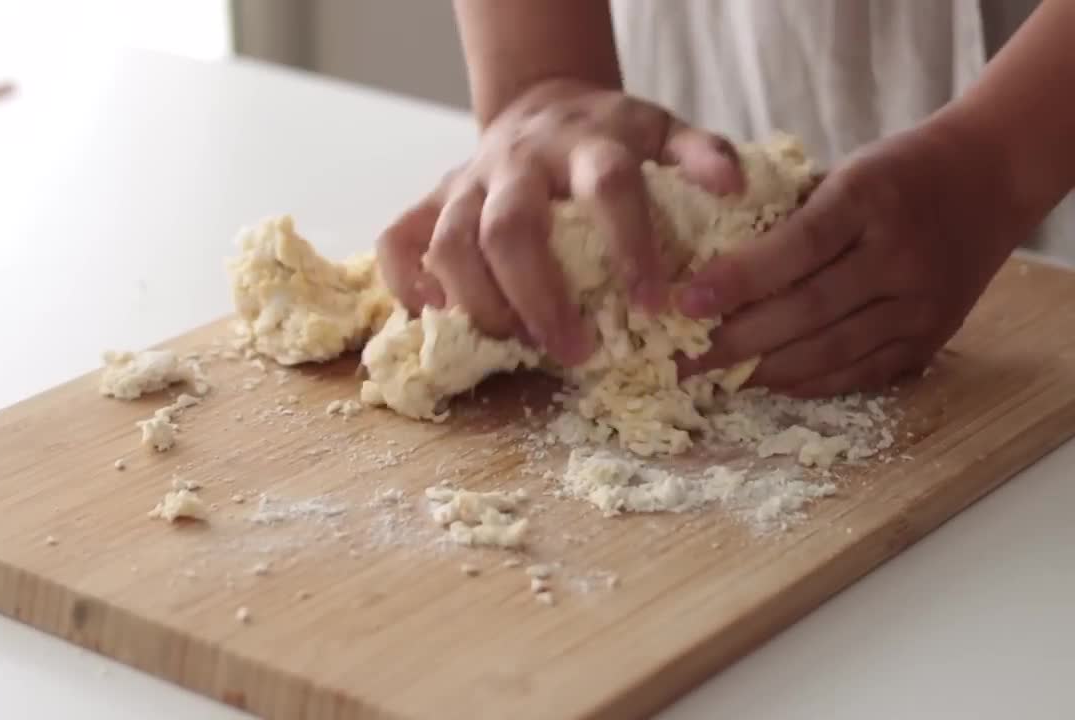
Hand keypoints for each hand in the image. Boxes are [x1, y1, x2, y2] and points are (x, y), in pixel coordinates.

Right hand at [376, 78, 743, 366]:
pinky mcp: (433, 200)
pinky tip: (434, 318)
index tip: (651, 306)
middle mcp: (518, 160)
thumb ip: (699, 154)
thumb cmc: (608, 137)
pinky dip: (407, 284)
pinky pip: (398, 239)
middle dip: (540, 298)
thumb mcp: (662, 131)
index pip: (607, 187)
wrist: (542, 103)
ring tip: (517, 347)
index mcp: (585, 143)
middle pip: (511, 227)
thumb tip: (736, 188)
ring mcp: (468, 181)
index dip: (629, 246)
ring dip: (482, 304)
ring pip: (452, 243)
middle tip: (573, 352)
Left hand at [676, 122, 1027, 396]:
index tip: (683, 301)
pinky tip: (765, 382)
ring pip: (830, 351)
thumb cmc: (896, 173)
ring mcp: (920, 303)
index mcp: (870, 198)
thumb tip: (707, 262)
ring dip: (763, 370)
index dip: (737, 279)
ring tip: (712, 377)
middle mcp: (900, 255)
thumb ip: (786, 214)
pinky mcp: (931, 338)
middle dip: (734, 340)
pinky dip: (807, 382)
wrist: (991, 180)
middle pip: (807, 310)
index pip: (795, 247)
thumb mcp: (844, 171)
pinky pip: (859, 372)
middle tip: (679, 359)